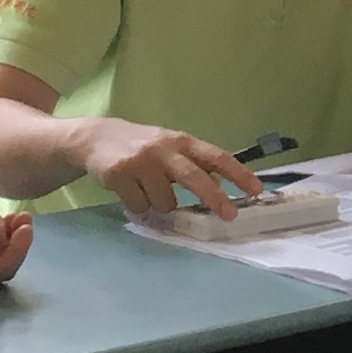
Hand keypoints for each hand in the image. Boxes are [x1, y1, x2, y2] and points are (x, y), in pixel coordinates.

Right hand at [72, 118, 263, 219]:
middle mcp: (164, 149)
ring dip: (161, 205)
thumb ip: (195, 164)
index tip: (256, 190)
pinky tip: (130, 191)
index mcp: (182, 142)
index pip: (216, 156)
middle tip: (229, 215)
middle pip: (194, 177)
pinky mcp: (118, 175)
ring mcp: (140, 161)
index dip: (238, 173)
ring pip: (164, 202)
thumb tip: (224, 187)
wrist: (95, 137)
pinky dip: (139, 206)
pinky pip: (139, 206)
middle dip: (214, 197)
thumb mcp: (171, 147)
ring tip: (149, 190)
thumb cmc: (143, 145)